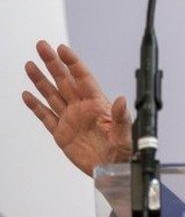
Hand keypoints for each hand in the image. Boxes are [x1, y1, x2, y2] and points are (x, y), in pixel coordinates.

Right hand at [21, 41, 131, 176]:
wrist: (112, 170)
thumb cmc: (123, 153)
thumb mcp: (125, 136)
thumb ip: (121, 118)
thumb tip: (122, 100)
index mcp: (97, 104)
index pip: (83, 78)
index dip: (72, 63)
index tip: (62, 49)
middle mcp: (82, 108)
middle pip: (64, 81)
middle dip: (53, 63)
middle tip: (42, 46)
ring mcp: (70, 119)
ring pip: (52, 95)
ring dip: (41, 80)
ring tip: (30, 65)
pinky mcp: (61, 133)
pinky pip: (45, 116)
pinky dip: (36, 106)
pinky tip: (27, 95)